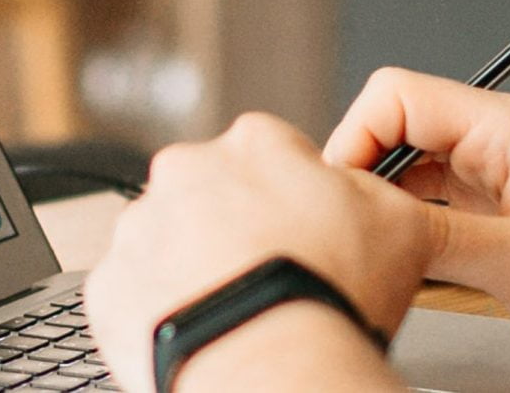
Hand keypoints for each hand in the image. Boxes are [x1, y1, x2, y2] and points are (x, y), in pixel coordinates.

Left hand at [85, 113, 432, 391]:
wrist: (272, 366)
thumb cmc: (331, 296)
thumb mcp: (400, 223)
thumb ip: (374, 190)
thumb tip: (368, 190)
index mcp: (254, 144)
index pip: (270, 153)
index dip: (291, 199)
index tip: (301, 234)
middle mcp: (186, 171)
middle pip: (210, 193)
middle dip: (233, 229)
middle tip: (266, 277)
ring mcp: (139, 226)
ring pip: (165, 242)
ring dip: (191, 268)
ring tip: (231, 311)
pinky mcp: (109, 282)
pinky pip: (132, 293)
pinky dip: (157, 313)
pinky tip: (197, 331)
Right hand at [322, 67, 509, 382]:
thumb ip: (440, 240)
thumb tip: (367, 227)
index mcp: (503, 131)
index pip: (393, 98)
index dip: (353, 139)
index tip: (341, 199)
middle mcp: (489, 149)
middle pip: (386, 135)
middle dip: (358, 180)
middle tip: (350, 235)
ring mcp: (488, 185)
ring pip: (399, 178)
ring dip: (379, 212)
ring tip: (369, 255)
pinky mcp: (489, 223)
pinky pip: (421, 215)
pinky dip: (400, 239)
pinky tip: (398, 272)